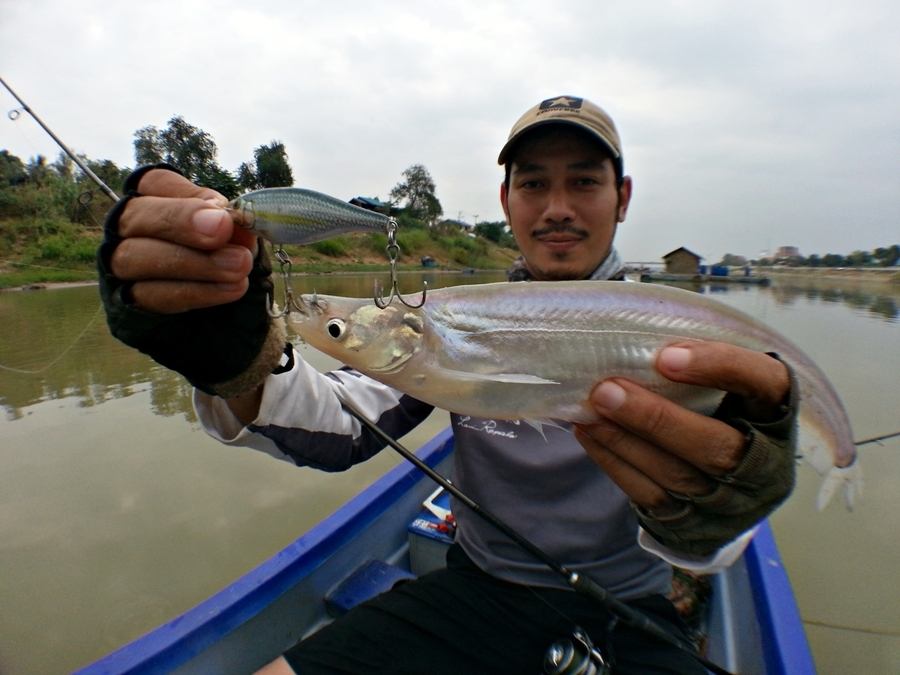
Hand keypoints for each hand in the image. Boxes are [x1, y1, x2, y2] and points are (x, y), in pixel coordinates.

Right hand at [98, 165, 285, 398]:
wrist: (229, 318)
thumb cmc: (228, 262)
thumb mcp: (236, 237)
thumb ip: (231, 224)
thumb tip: (232, 218)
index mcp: (155, 201)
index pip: (154, 183)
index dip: (185, 195)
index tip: (222, 212)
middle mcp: (128, 229)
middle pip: (137, 216)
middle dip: (181, 222)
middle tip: (222, 230)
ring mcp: (122, 267)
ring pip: (135, 257)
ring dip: (192, 262)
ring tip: (238, 267)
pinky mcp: (127, 303)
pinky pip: (149, 296)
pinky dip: (194, 292)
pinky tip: (229, 290)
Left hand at [574, 341, 796, 555]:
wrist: (727, 482)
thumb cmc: (719, 408)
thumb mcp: (725, 381)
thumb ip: (695, 360)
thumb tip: (633, 338)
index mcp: (779, 413)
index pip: (764, 383)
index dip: (719, 367)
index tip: (666, 356)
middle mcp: (766, 464)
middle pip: (717, 448)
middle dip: (655, 418)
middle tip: (607, 391)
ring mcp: (731, 502)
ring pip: (677, 476)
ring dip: (625, 440)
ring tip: (589, 411)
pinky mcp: (695, 524)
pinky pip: (650, 497)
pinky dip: (615, 462)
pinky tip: (590, 434)